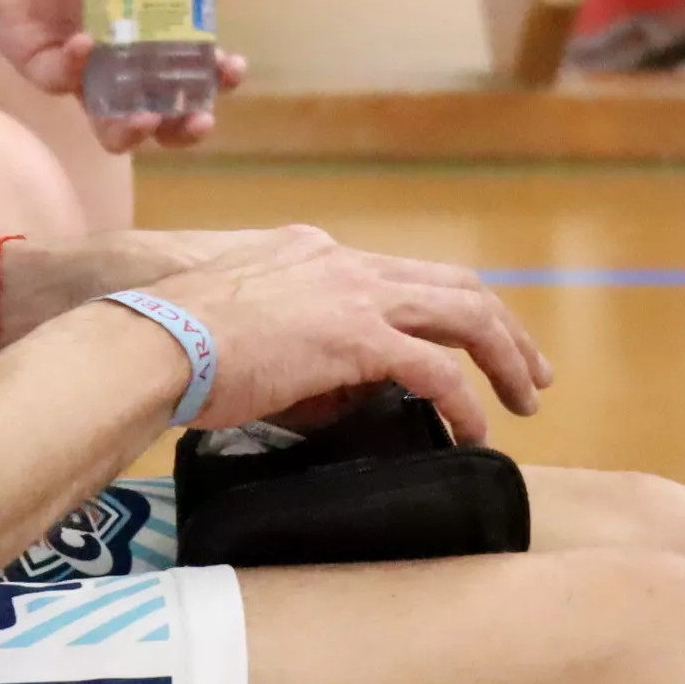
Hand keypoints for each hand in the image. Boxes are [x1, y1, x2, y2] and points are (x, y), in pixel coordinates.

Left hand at [0, 0, 248, 152]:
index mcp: (151, 38)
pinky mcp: (43, 68)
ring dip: (133, 131)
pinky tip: (85, 41)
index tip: (233, 68)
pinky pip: (61, 82)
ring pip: (111, 128)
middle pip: (163, 119)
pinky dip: (76, 66)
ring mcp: (82, 74)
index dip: (216, 82)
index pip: (193, 76)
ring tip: (146, 117)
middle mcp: (121, 66)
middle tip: (200, 116)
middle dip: (186, 127)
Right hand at [128, 226, 552, 445]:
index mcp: (317, 253)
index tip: (470, 347)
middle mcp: (345, 262)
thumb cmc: (179, 344)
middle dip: (504, 329)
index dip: (448, 310)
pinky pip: (436, 370)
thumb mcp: (250, 328)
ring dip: (506, 357)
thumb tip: (340, 394)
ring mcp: (353, 294)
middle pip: (455, 285)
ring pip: (464, 314)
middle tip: (531, 372)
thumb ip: (300, 349)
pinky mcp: (355, 336)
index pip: (405, 276)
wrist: (153, 341)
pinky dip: (464, 401)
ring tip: (526, 399)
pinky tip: (474, 431)